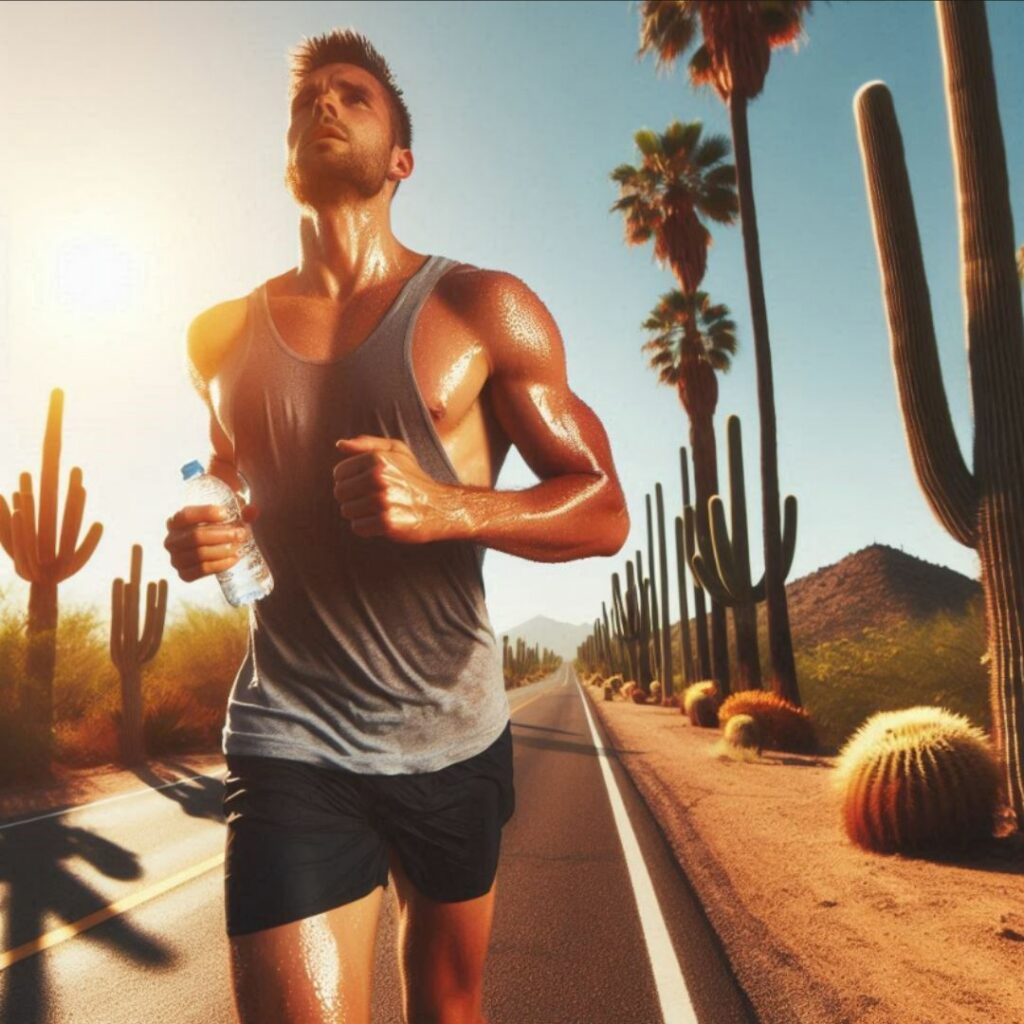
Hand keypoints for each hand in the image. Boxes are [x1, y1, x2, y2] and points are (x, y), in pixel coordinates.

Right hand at [164, 499, 259, 581]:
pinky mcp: (184, 574)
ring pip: (200, 554)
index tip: (225, 514)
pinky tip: (234, 558)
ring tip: (238, 546)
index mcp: (175, 521)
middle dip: (222, 535)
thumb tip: (253, 511)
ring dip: (223, 550)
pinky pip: (202, 570)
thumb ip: (240, 510)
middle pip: (195, 536)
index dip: (206, 513)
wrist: (210, 548)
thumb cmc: (215, 528)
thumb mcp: (225, 515)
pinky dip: (220, 564)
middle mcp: (171, 540)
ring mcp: (176, 559)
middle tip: (240, 533)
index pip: (186, 515)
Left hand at [333, 435, 455, 542]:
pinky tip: (384, 521)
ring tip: (380, 509)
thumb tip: (340, 444)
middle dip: (353, 497)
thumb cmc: (414, 477)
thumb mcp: (397, 451)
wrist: (441, 506)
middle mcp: (379, 477)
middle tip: (373, 498)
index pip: (339, 473)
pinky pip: (358, 527)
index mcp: (378, 458)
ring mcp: (383, 501)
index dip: (349, 480)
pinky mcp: (387, 523)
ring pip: (347, 511)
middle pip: (340, 493)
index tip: (366, 484)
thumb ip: (367, 444)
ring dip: (360, 513)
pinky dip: (368, 527)